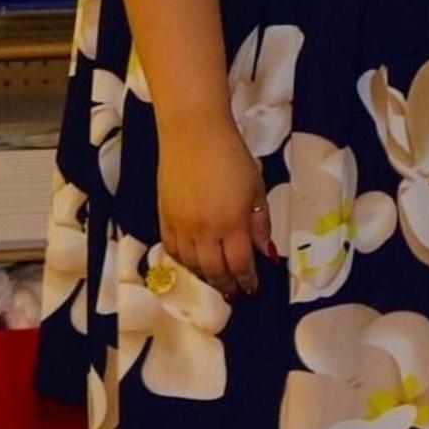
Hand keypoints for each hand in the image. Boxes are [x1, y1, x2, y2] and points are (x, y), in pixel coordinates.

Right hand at [158, 116, 273, 297]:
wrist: (194, 134)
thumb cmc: (232, 156)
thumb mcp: (256, 187)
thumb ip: (260, 222)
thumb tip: (264, 251)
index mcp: (232, 224)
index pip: (241, 264)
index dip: (247, 281)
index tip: (253, 289)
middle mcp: (205, 232)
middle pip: (215, 271)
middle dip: (227, 286)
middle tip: (236, 294)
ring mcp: (181, 226)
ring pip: (192, 265)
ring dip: (206, 277)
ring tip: (217, 281)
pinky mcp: (164, 218)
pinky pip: (172, 251)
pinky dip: (184, 262)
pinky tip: (193, 263)